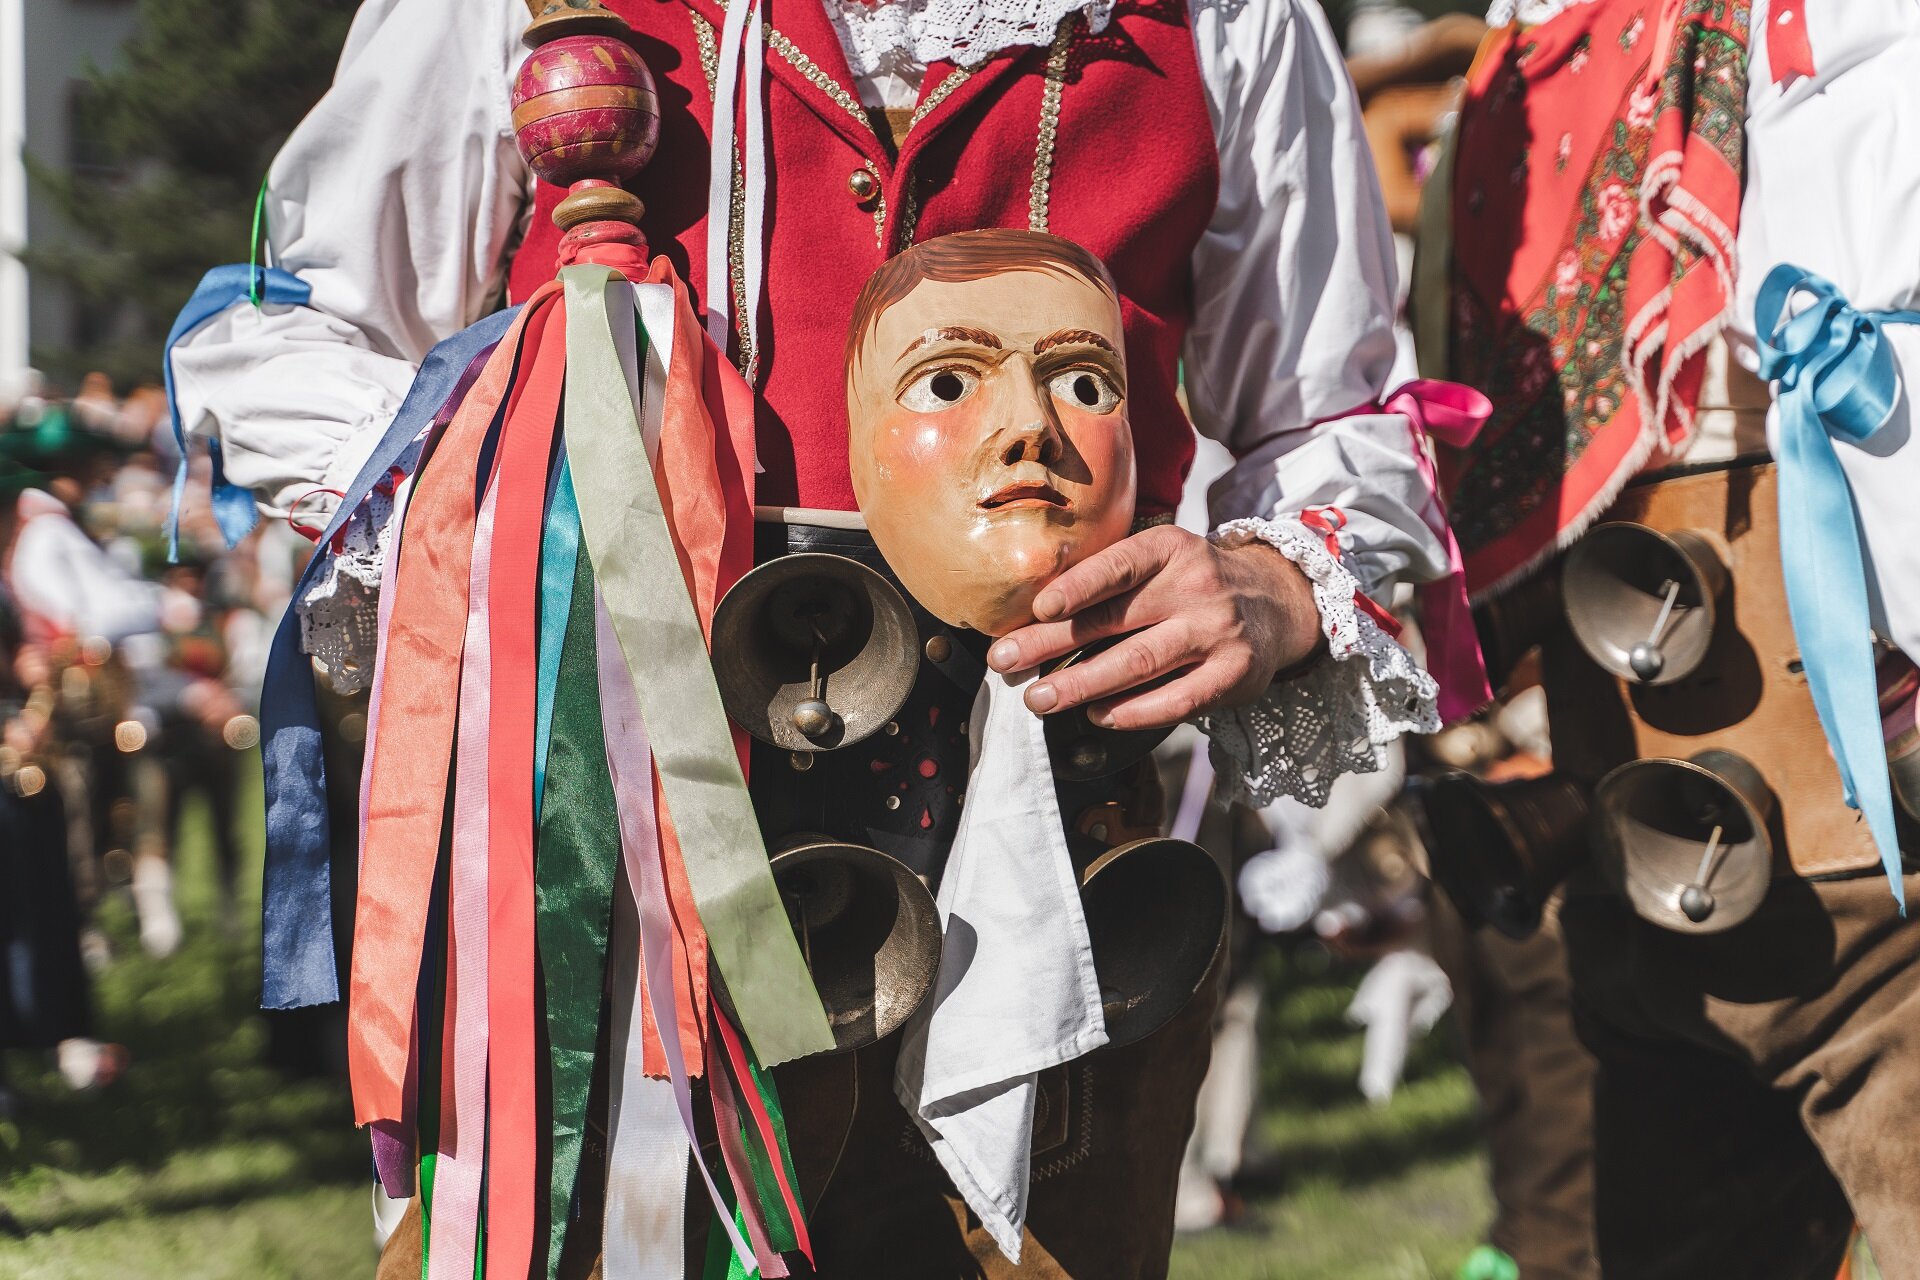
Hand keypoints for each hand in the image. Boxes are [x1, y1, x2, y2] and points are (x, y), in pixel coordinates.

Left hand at [986, 525, 1323, 729]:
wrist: (1275, 604)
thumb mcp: (1160, 560)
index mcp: (1170, 549)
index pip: (1118, 566)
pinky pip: (1176, 700)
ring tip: (1039, 699)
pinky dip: (1132, 711)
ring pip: (1139, 662)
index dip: (1077, 586)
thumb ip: (1110, 578)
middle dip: (1051, 643)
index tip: (1037, 608)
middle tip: (1005, 661)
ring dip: (1081, 684)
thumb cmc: (1191, 584)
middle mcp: (1196, 586)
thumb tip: (1031, 615)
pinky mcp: (1233, 674)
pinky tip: (1099, 714)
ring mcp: (1216, 631)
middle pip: (1115, 620)